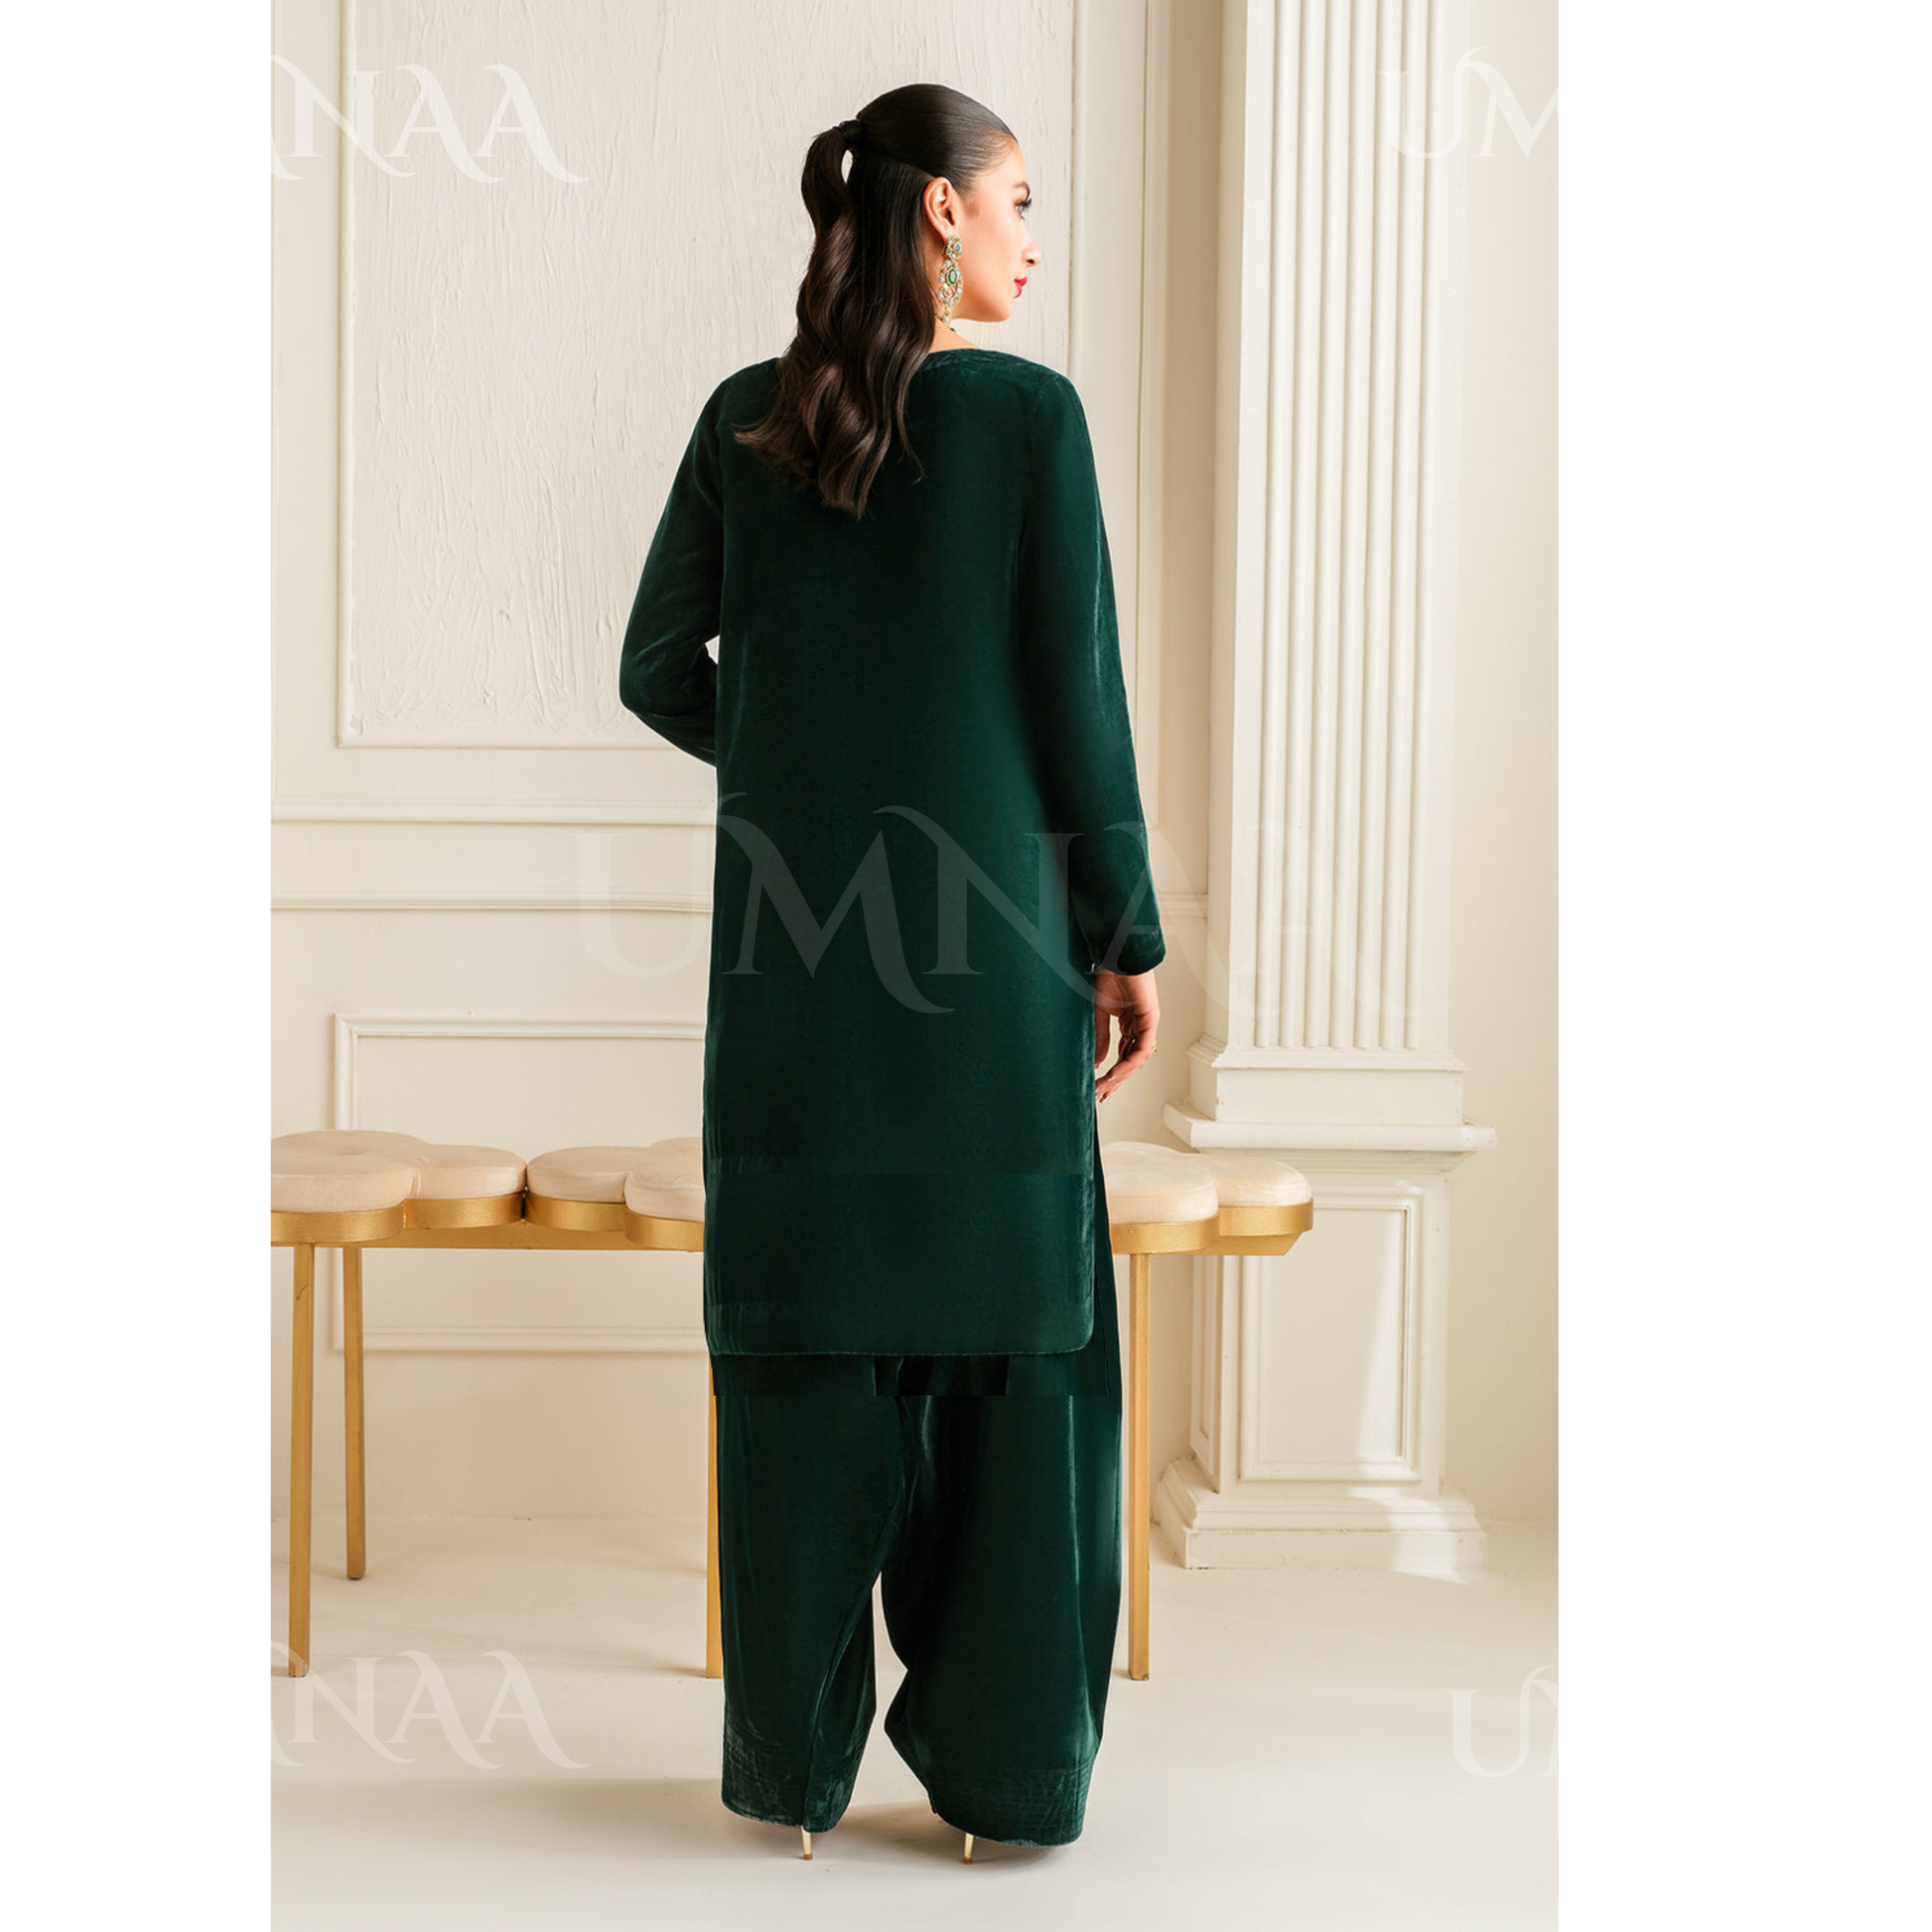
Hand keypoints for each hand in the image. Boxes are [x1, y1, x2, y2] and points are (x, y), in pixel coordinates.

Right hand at [1093, 965, 1158, 1103]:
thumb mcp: (1098, 1013)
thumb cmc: (1107, 976)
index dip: (1111, 1073)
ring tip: (1103, 1086)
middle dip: (1115, 1080)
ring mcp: (1146, 1025)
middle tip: (1101, 1094)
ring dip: (1120, 1075)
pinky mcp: (1150, 1021)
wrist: (1115, 958)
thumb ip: (1100, 1038)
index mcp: (1128, 1024)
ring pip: (1136, 1059)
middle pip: (1129, 1061)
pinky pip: (1140, 1049)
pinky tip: (1114, 1072)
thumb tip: (1099, 1062)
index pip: (1122, 1055)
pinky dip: (1127, 1063)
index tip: (1098, 1087)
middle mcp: (1139, 1026)